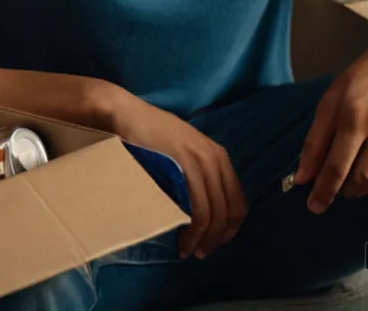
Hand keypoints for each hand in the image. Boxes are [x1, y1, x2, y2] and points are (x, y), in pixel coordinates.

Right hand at [110, 91, 247, 259]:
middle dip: (219, 238)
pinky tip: (183, 241)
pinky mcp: (186, 167)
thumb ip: (196, 174)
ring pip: (216, 213)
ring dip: (205, 240)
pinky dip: (194, 231)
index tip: (213, 242)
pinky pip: (199, 208)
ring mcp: (202, 161)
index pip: (239, 201)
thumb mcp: (183, 154)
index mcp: (219, 156)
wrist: (128, 116)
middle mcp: (216, 158)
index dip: (229, 228)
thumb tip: (200, 209)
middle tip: (201, 252)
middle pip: (231, 210)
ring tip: (189, 251)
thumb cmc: (151, 135)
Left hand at [293, 35, 367, 213]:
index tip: (312, 205)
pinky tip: (365, 181)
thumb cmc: (360, 78)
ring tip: (343, 187)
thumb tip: (303, 176)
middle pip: (356, 177)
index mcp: (351, 114)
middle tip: (324, 196)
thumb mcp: (331, 99)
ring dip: (356, 192)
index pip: (335, 164)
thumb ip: (316, 138)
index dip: (322, 189)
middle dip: (337, 193)